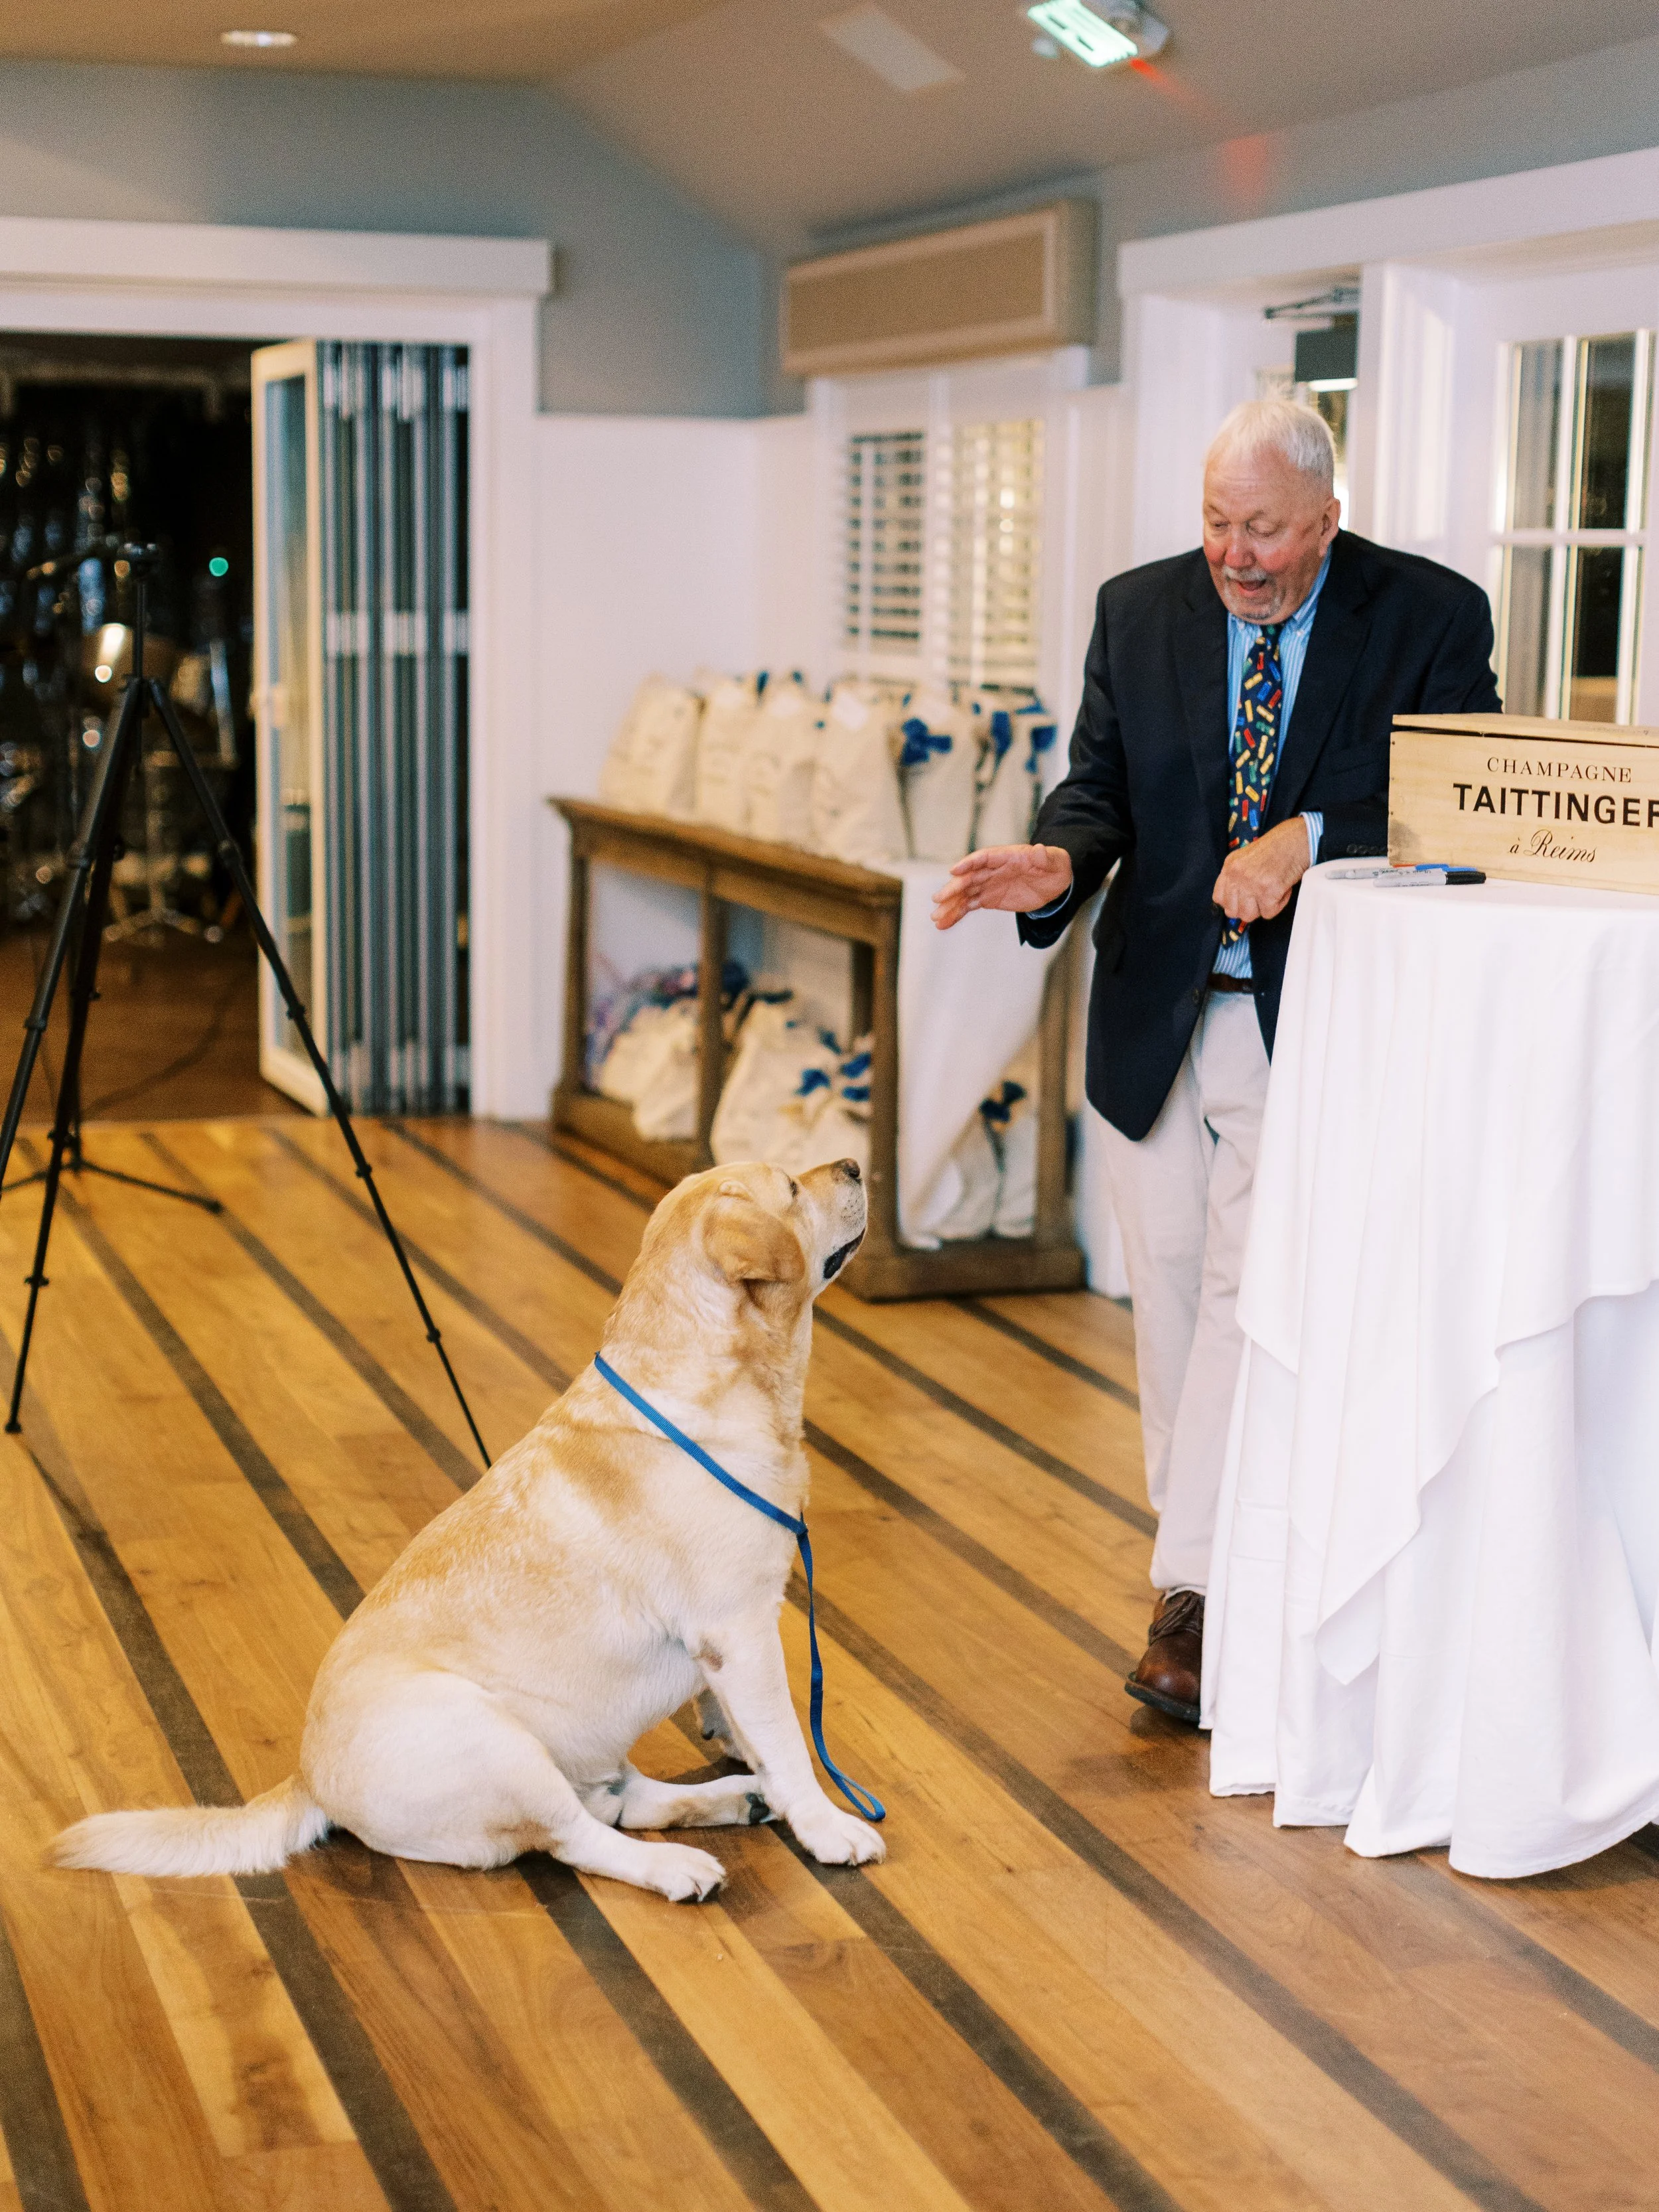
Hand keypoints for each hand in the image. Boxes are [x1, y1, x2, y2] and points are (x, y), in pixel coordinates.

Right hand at [932, 844, 1072, 929]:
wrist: (1055, 881)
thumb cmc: (1054, 866)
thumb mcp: (1056, 861)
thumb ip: (1045, 857)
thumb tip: (1039, 850)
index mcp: (1006, 856)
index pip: (984, 857)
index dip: (969, 864)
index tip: (954, 871)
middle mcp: (992, 869)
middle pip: (969, 878)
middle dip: (953, 889)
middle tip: (938, 900)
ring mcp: (988, 884)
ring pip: (965, 894)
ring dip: (949, 905)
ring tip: (936, 918)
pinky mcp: (988, 898)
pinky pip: (969, 906)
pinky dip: (956, 914)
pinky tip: (944, 924)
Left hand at [1212, 818, 1310, 928]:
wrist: (1296, 840)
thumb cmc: (1277, 849)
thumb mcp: (1246, 857)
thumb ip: (1237, 877)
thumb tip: (1235, 900)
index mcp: (1230, 866)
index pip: (1219, 898)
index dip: (1232, 903)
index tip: (1244, 901)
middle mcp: (1237, 875)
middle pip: (1233, 911)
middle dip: (1248, 909)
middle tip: (1261, 898)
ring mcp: (1251, 883)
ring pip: (1248, 915)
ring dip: (1262, 908)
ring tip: (1272, 893)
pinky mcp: (1268, 891)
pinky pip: (1268, 913)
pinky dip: (1278, 905)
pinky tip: (1283, 890)